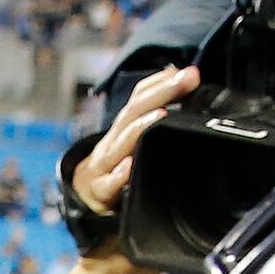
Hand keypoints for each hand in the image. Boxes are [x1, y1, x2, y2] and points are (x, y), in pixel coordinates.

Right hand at [67, 64, 196, 224]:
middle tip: (187, 79)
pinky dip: (118, 176)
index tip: (190, 73)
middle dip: (161, 92)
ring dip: (140, 128)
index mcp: (123, 128)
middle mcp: (112, 142)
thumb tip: (183, 91)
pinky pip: (108, 185)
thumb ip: (156, 120)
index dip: (162, 81)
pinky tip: (129, 167)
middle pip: (132, 112)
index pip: (139, 97)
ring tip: (162, 115)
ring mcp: (104, 167)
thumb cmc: (116, 169)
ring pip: (119, 145)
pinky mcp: (100, 194)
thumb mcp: (133, 142)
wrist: (84, 200)